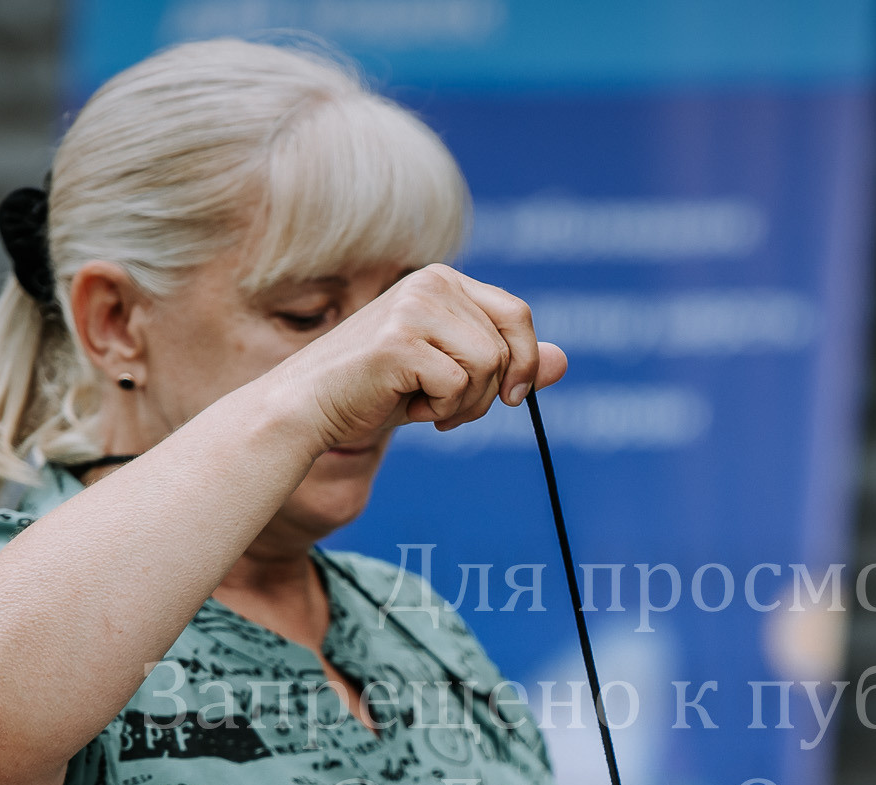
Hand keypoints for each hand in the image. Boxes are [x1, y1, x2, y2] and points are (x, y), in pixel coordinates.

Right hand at [272, 264, 568, 453]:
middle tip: (454, 409)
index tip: (511, 398)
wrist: (311, 408)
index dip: (524, 362)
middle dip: (492, 391)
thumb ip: (506, 364)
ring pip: (488, 367)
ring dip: (465, 405)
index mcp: (443, 281)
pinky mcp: (400, 342)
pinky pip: (458, 386)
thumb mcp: (452, 375)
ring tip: (425, 406)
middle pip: (507, 345)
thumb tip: (564, 361)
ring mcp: (414, 308)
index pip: (517, 314)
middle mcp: (431, 283)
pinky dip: (441, 412)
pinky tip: (406, 407)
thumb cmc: (378, 391)